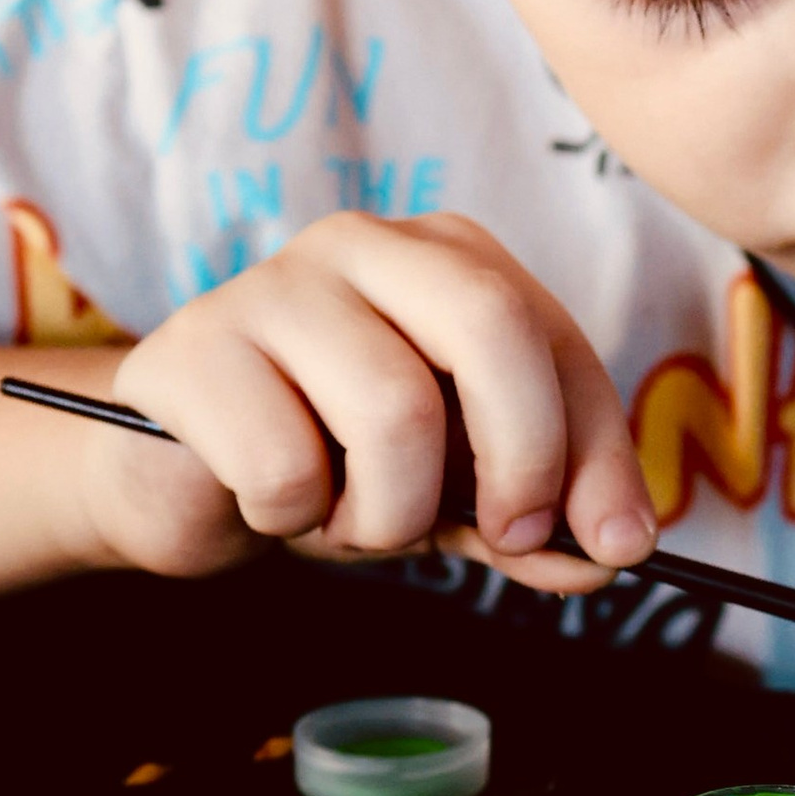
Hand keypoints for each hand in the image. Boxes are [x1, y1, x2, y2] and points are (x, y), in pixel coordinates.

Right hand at [74, 213, 658, 588]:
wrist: (179, 479)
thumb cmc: (331, 462)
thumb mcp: (452, 493)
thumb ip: (533, 521)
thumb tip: (610, 552)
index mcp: (444, 255)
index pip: (555, 338)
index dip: (598, 450)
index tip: (616, 545)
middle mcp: (362, 243)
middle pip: (488, 327)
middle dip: (522, 457)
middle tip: (503, 537)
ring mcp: (269, 285)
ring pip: (392, 411)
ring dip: (388, 515)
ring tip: (350, 520)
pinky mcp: (189, 349)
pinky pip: (284, 465)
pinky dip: (294, 520)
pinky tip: (268, 502)